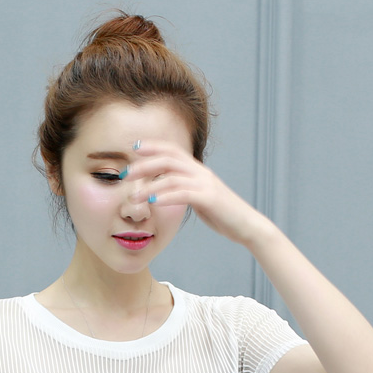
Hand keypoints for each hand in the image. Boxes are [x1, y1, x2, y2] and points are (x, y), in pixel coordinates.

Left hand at [127, 140, 272, 246]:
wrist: (247, 226)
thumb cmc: (223, 215)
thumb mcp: (201, 199)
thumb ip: (186, 192)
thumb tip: (169, 192)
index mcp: (198, 171)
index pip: (172, 151)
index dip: (153, 146)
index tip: (133, 148)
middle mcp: (201, 172)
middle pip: (168, 159)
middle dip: (144, 164)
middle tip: (125, 173)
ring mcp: (206, 184)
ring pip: (172, 176)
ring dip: (149, 184)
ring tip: (133, 195)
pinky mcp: (209, 198)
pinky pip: (183, 193)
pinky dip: (165, 195)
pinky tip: (152, 201)